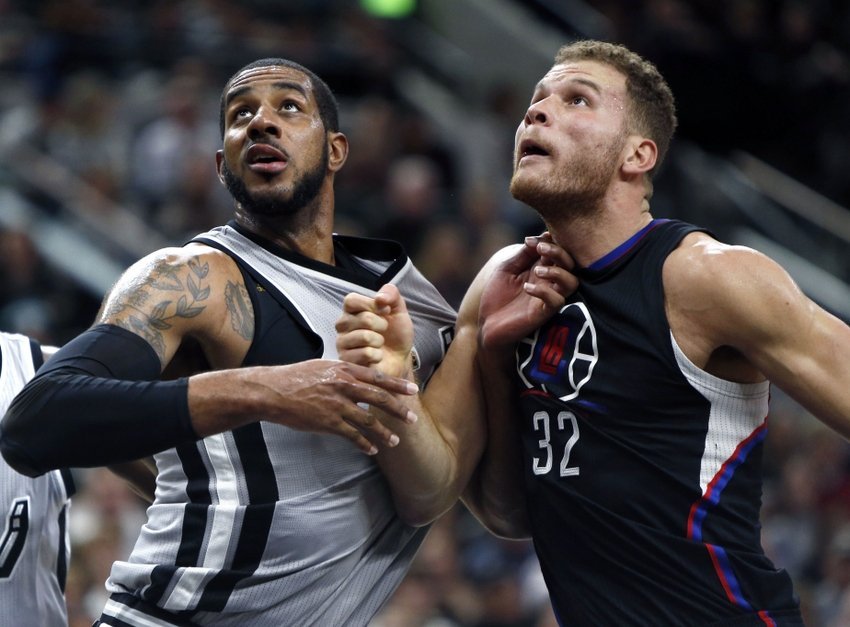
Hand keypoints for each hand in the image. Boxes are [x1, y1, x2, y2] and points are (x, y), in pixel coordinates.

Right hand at [191, 359, 418, 455]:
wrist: (273, 391)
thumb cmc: (297, 377)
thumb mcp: (323, 367)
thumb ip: (344, 372)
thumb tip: (361, 377)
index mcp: (344, 370)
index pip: (378, 377)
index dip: (397, 385)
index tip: (413, 391)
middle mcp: (344, 386)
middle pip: (379, 398)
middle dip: (398, 409)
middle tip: (413, 418)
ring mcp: (336, 405)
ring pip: (368, 420)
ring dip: (384, 432)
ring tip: (396, 441)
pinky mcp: (327, 422)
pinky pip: (352, 435)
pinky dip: (365, 443)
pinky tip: (373, 450)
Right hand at [336, 285, 413, 378]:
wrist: (399, 358)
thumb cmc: (395, 333)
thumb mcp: (398, 309)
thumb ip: (391, 294)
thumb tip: (380, 297)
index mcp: (351, 310)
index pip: (351, 300)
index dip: (371, 305)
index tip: (385, 311)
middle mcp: (342, 325)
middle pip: (363, 318)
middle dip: (382, 325)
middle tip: (383, 331)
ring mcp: (342, 343)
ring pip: (365, 336)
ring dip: (379, 341)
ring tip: (379, 344)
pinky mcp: (346, 361)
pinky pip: (365, 353)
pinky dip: (377, 355)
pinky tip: (376, 357)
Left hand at [479, 234, 576, 347]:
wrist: (487, 323)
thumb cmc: (497, 295)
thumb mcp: (506, 269)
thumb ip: (522, 255)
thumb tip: (535, 238)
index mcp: (541, 267)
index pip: (557, 250)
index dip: (550, 241)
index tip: (532, 240)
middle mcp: (549, 281)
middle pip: (570, 263)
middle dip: (558, 252)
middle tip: (541, 248)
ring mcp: (548, 297)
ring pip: (571, 283)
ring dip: (557, 272)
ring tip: (538, 270)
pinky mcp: (544, 313)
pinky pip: (556, 302)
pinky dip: (544, 292)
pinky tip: (527, 288)